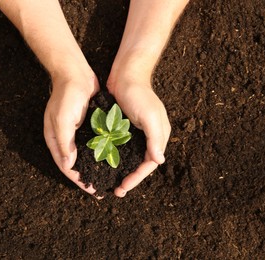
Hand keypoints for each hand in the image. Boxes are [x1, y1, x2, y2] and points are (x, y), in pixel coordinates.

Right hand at [44, 73, 99, 195]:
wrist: (75, 73)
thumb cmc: (67, 95)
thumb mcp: (63, 118)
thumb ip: (65, 142)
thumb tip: (69, 165)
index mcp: (55, 139)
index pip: (65, 166)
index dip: (78, 180)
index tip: (92, 190)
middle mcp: (64, 138)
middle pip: (74, 164)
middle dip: (87, 177)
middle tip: (101, 190)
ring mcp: (75, 133)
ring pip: (84, 156)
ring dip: (94, 167)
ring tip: (108, 178)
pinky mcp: (86, 126)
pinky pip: (93, 144)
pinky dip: (100, 153)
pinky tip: (111, 159)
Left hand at [108, 78, 170, 197]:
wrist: (125, 74)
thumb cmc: (139, 94)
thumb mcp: (149, 115)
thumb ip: (155, 137)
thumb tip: (159, 160)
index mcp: (159, 135)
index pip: (150, 163)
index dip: (137, 178)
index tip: (123, 187)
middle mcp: (149, 136)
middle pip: (141, 163)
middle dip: (130, 178)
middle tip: (116, 191)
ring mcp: (136, 132)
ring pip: (130, 157)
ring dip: (122, 170)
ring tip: (111, 182)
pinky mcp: (124, 128)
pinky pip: (121, 147)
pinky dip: (115, 157)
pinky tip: (105, 164)